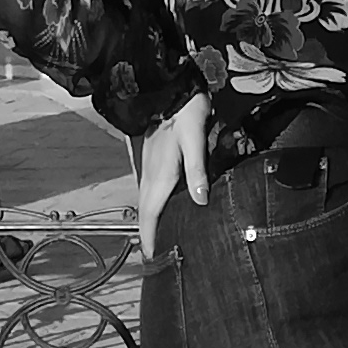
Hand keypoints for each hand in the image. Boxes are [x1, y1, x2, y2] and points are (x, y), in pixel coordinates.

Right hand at [132, 89, 209, 258]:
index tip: (151, 259)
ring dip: (151, 222)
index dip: (150, 238)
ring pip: (148, 202)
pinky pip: (152, 191)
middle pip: (147, 212)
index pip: (150, 214)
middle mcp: (150, 175)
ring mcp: (150, 167)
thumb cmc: (186, 112)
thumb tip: (200, 201)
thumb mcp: (194, 139)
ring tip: (160, 240)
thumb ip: (197, 170)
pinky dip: (155, 207)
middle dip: (149, 236)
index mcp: (159, 175)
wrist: (169, 87)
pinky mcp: (154, 160)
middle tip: (156, 257)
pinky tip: (165, 209)